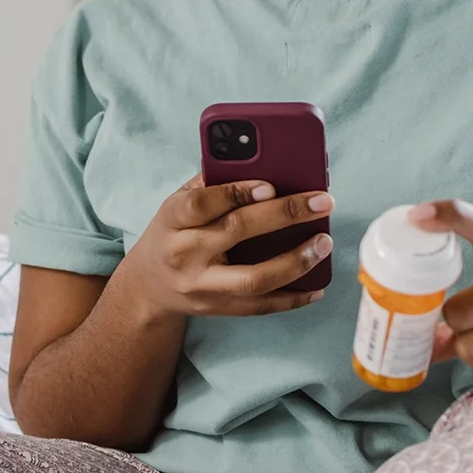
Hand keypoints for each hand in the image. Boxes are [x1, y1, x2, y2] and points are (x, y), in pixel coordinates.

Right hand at [113, 176, 334, 321]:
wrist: (148, 285)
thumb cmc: (174, 232)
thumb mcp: (178, 202)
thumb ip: (213, 184)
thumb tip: (265, 163)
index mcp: (173, 219)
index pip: (203, 203)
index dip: (237, 192)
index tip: (271, 185)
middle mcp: (184, 253)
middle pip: (237, 232)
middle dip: (285, 215)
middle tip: (323, 202)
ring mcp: (201, 285)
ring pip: (253, 279)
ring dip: (295, 261)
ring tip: (323, 243)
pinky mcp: (217, 309)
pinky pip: (260, 307)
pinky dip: (292, 298)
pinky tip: (317, 285)